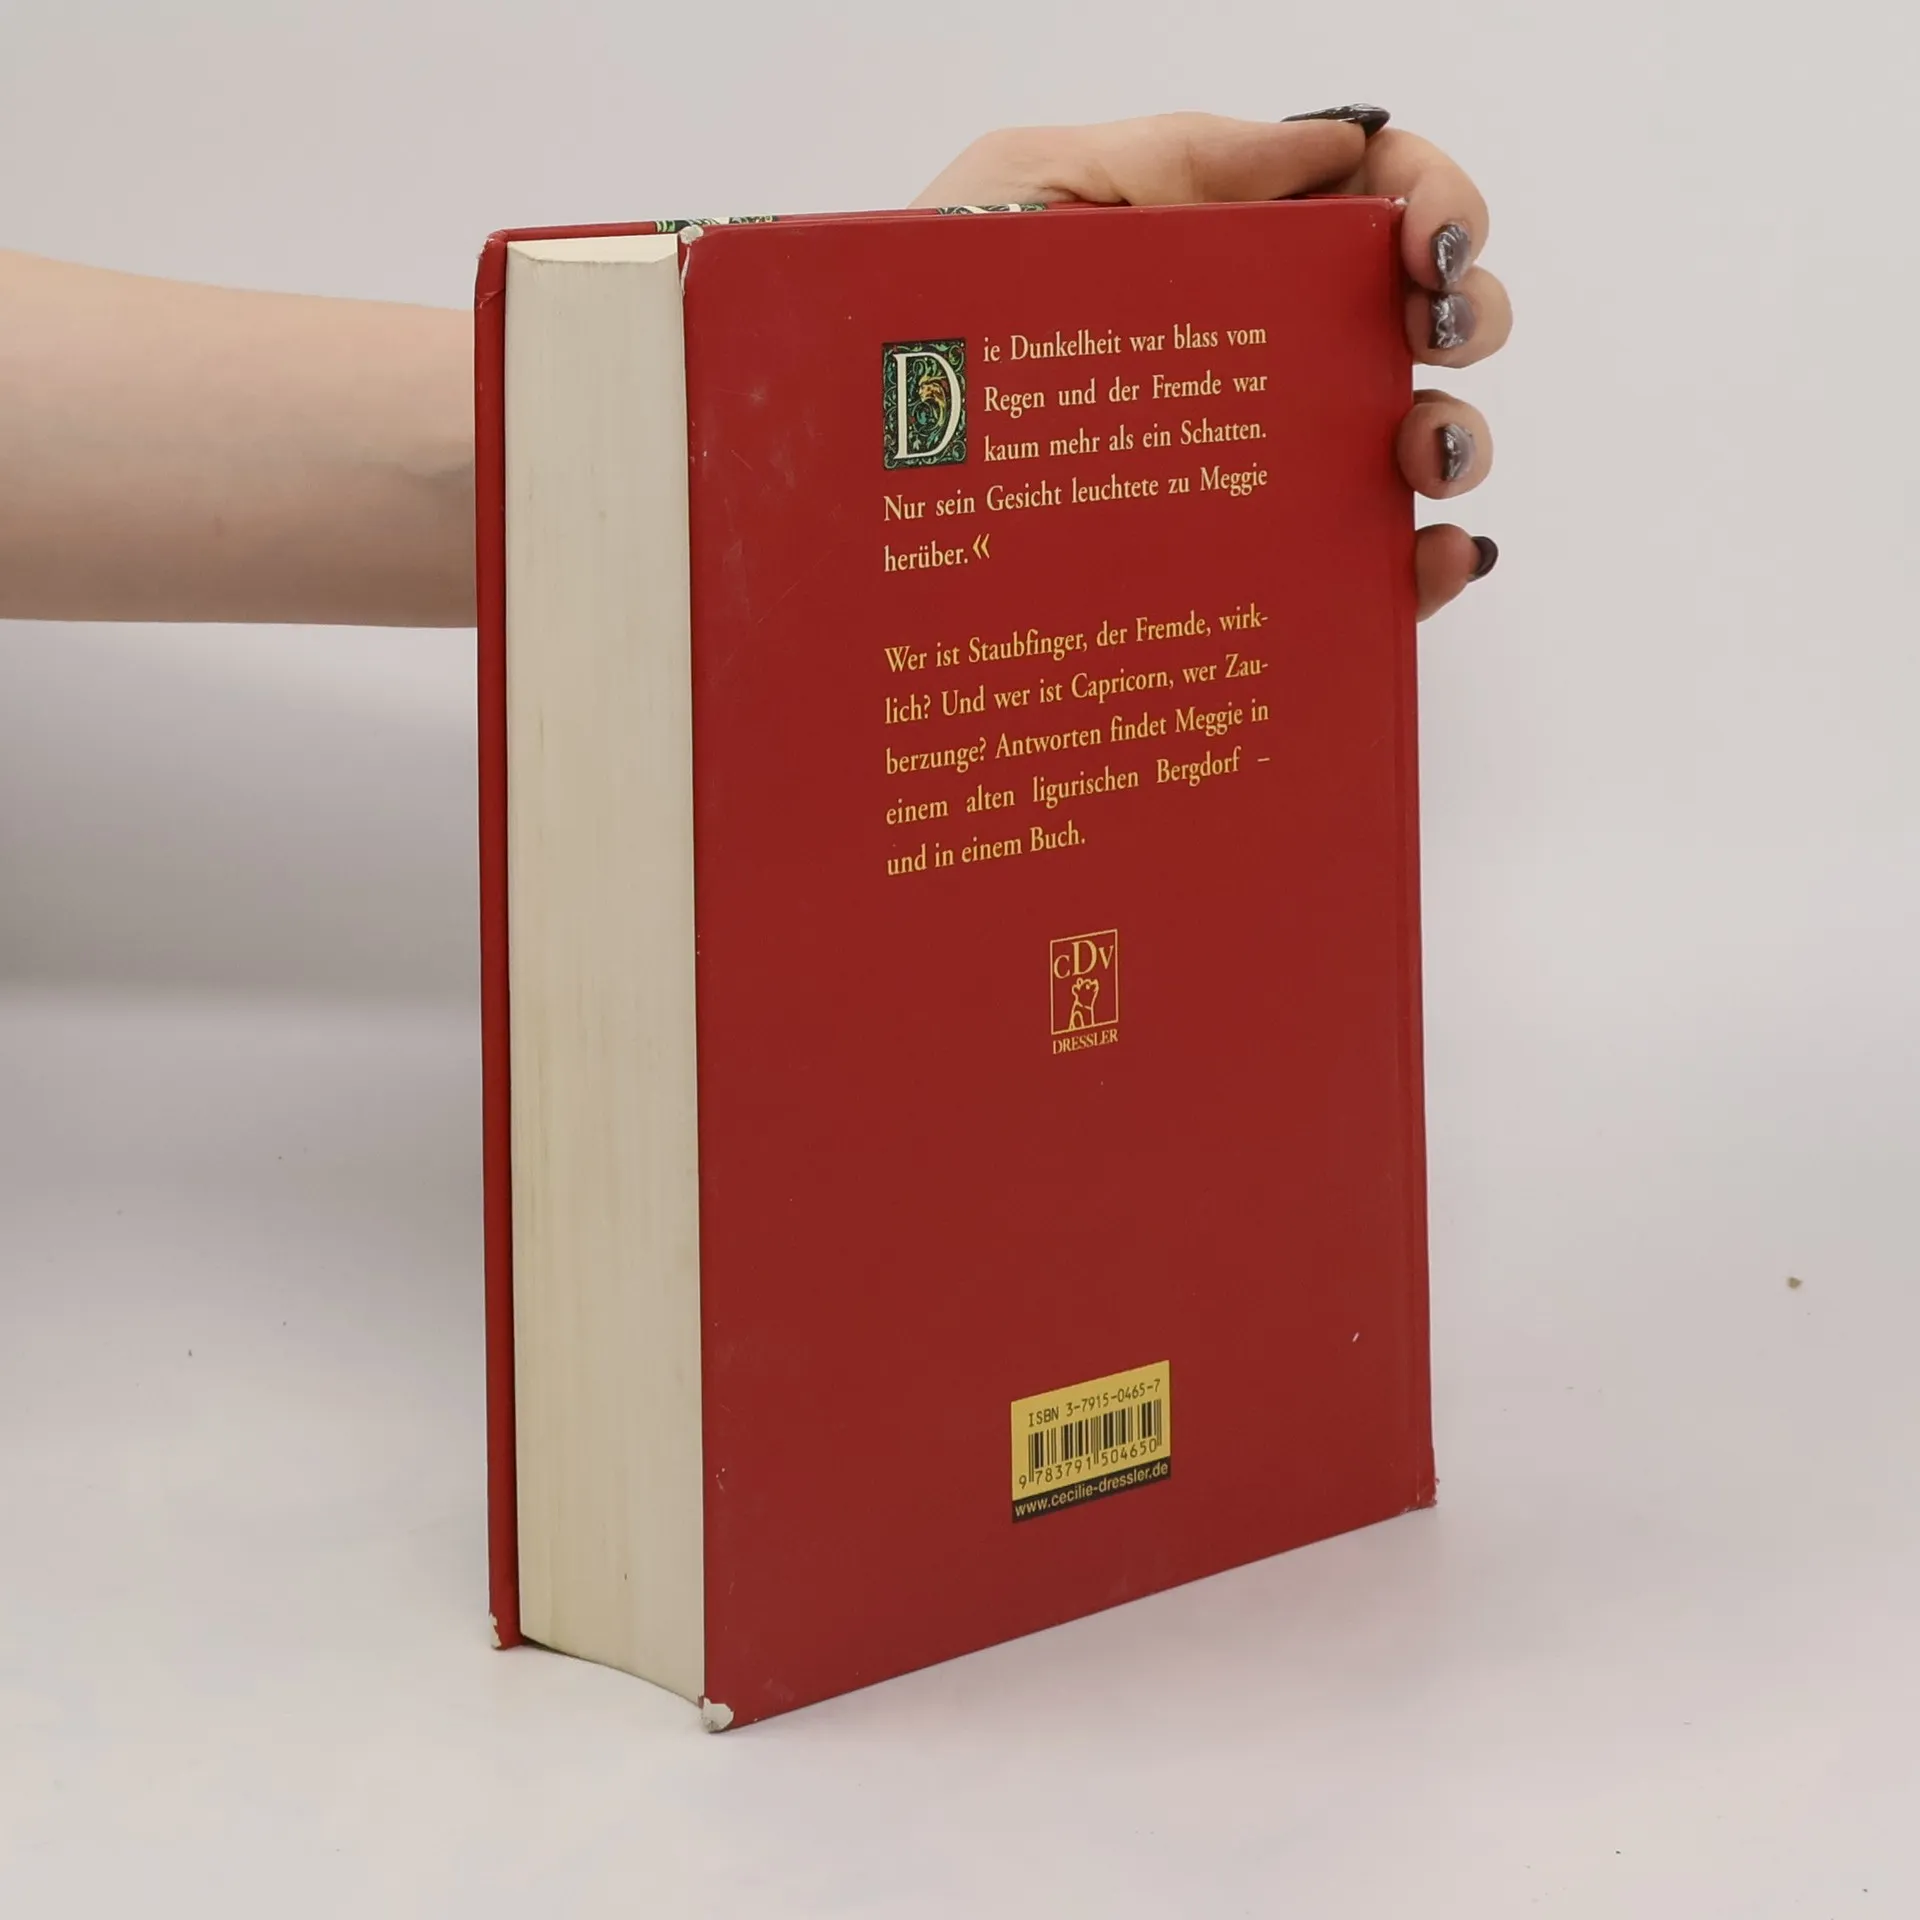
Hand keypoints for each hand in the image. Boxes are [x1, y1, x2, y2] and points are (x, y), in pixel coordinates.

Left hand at [915, 109, 1507, 619]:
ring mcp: (1247, 478)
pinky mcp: (1241, 585)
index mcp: (1205, 249)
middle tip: (1435, 329)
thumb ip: (1182, 161)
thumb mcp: (1029, 190)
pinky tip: (1433, 556)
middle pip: (1406, 320)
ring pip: (1402, 447)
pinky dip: (1425, 570)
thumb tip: (1339, 145)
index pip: (1361, 194)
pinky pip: (1358, 581)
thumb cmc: (913, 321)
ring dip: (1453, 435)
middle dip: (1462, 309)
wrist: (836, 479)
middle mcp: (1241, 360)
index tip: (1429, 239)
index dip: (1430, 194)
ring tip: (1421, 449)